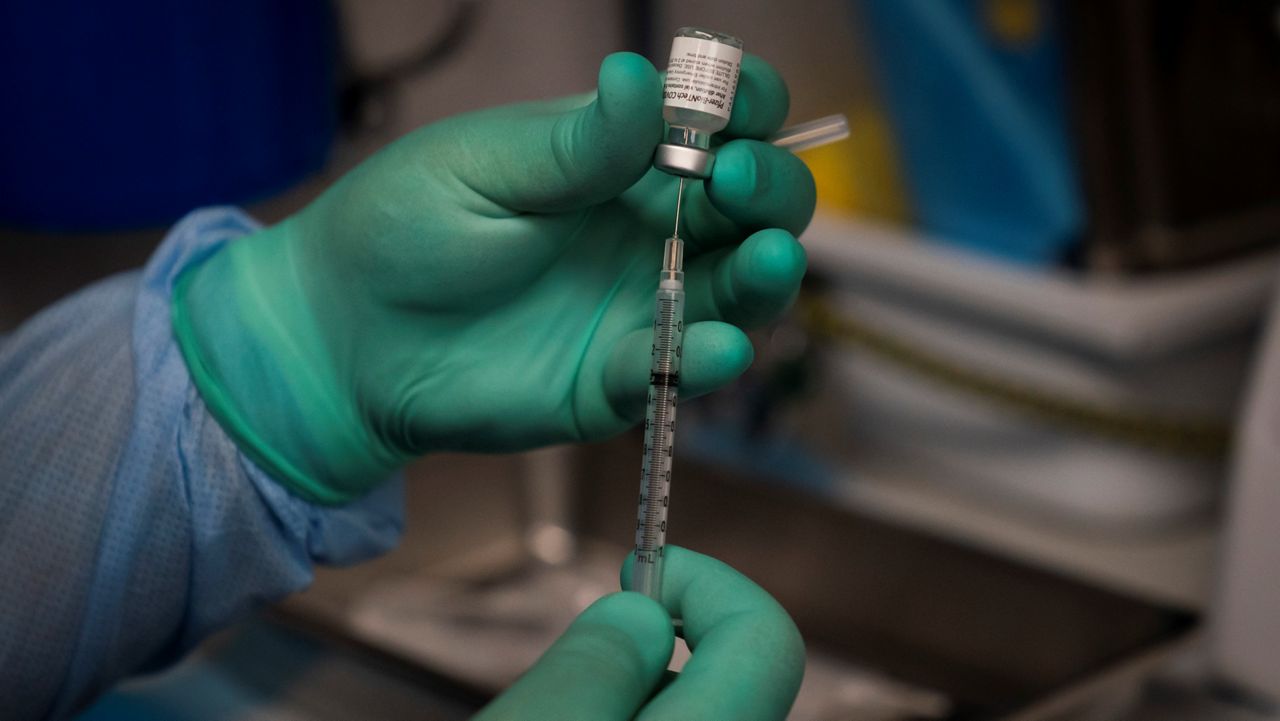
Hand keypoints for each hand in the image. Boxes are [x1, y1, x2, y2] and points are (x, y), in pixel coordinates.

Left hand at [173, 52, 814, 502]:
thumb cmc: (404, 227)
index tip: (739, 109)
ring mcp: (640, 305)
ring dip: (768, 275)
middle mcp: (649, 228)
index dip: (746, 110)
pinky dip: (704, 360)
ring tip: (769, 258)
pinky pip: (676, 369)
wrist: (344, 335)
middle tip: (735, 182)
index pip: (715, 126)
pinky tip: (714, 346)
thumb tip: (642, 78)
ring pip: (739, 290)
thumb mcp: (483, 166)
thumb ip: (573, 143)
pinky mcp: (617, 378)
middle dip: (769, 189)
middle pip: (752, 207)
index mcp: (621, 160)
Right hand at [476, 547, 804, 720]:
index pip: (765, 639)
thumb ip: (592, 669)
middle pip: (737, 670)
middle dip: (665, 632)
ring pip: (695, 703)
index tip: (636, 572)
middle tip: (586, 635)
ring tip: (556, 702)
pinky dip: (630, 711)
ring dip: (638, 681)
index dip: (706, 582)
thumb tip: (644, 610)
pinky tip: (573, 719)